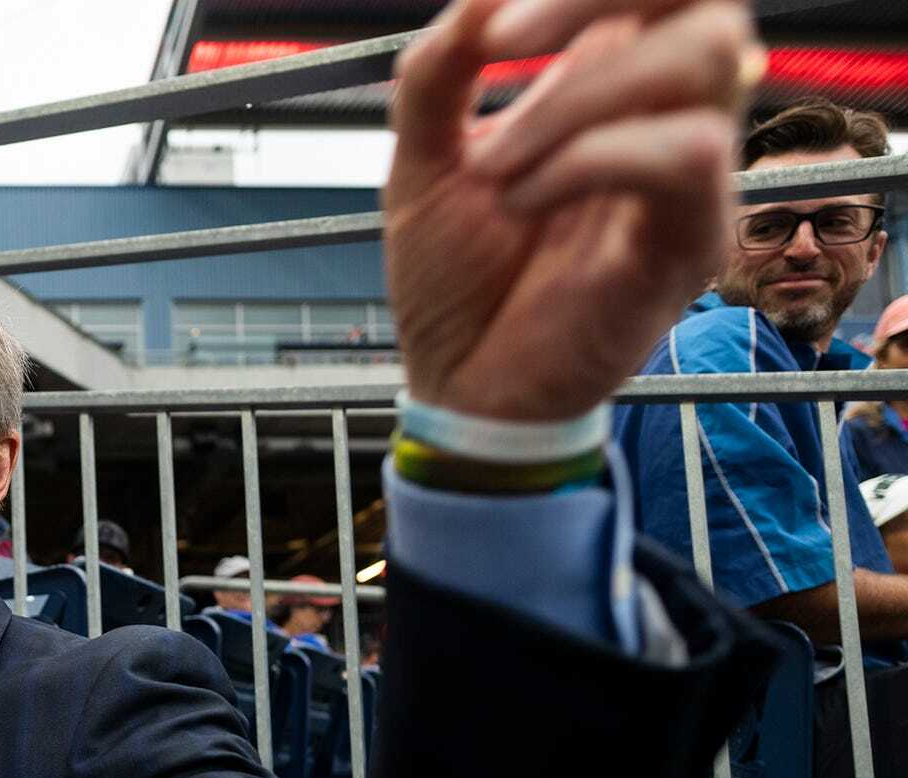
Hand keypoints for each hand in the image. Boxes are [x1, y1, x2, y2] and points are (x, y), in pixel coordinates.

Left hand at [385, 0, 755, 420]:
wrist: (456, 390)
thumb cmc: (452, 282)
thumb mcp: (421, 161)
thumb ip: (441, 72)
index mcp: (608, 82)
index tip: (493, 25)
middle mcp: (662, 117)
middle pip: (707, 1)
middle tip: (497, 45)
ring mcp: (688, 178)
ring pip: (706, 58)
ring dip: (579, 97)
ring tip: (495, 166)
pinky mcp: (694, 241)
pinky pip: (689, 154)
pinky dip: (590, 160)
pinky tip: (523, 202)